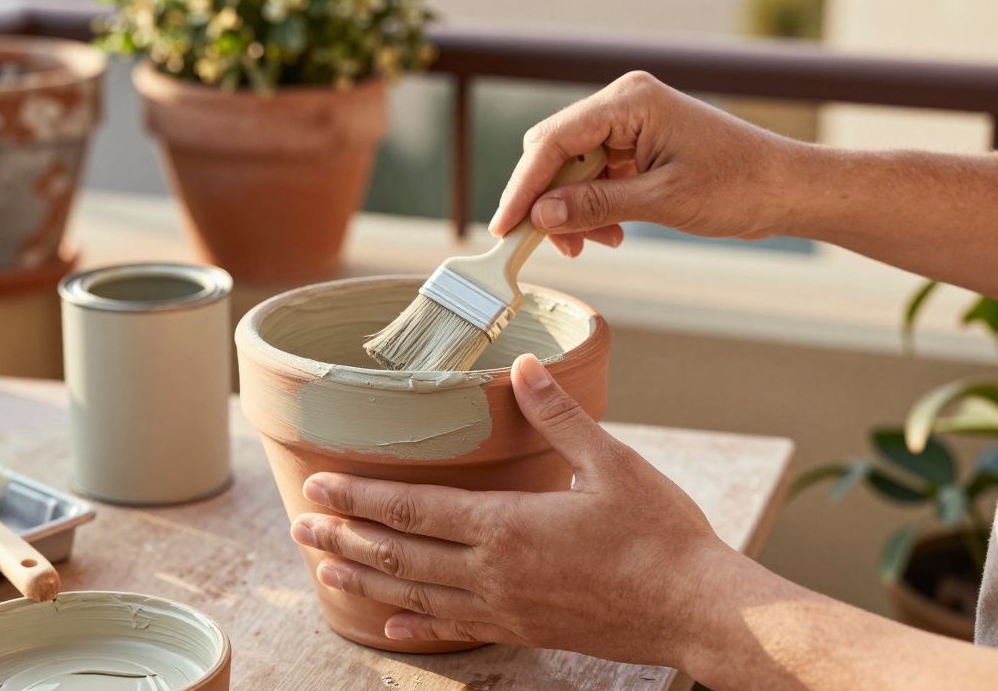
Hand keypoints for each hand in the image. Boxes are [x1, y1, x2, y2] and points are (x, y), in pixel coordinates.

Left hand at [289, 352, 739, 668]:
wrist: (697, 609)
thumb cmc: (661, 534)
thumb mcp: (612, 462)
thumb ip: (559, 417)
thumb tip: (523, 369)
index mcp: (507, 526)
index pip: (413, 509)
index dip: (361, 496)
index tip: (321, 484)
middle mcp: (494, 571)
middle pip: (399, 554)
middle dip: (344, 536)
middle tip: (300, 524)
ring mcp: (505, 607)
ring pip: (416, 593)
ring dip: (364, 579)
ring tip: (323, 566)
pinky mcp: (525, 629)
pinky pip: (456, 628)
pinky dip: (416, 626)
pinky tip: (388, 625)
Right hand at [488, 71, 802, 256]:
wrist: (786, 189)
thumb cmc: (738, 186)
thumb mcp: (661, 201)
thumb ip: (595, 206)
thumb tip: (539, 217)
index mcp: (629, 102)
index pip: (553, 141)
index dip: (524, 186)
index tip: (505, 226)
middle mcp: (623, 104)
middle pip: (554, 152)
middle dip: (547, 200)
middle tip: (550, 244)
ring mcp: (629, 123)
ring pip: (570, 168)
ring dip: (571, 209)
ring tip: (593, 243)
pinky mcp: (636, 144)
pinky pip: (593, 175)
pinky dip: (592, 207)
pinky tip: (609, 233)